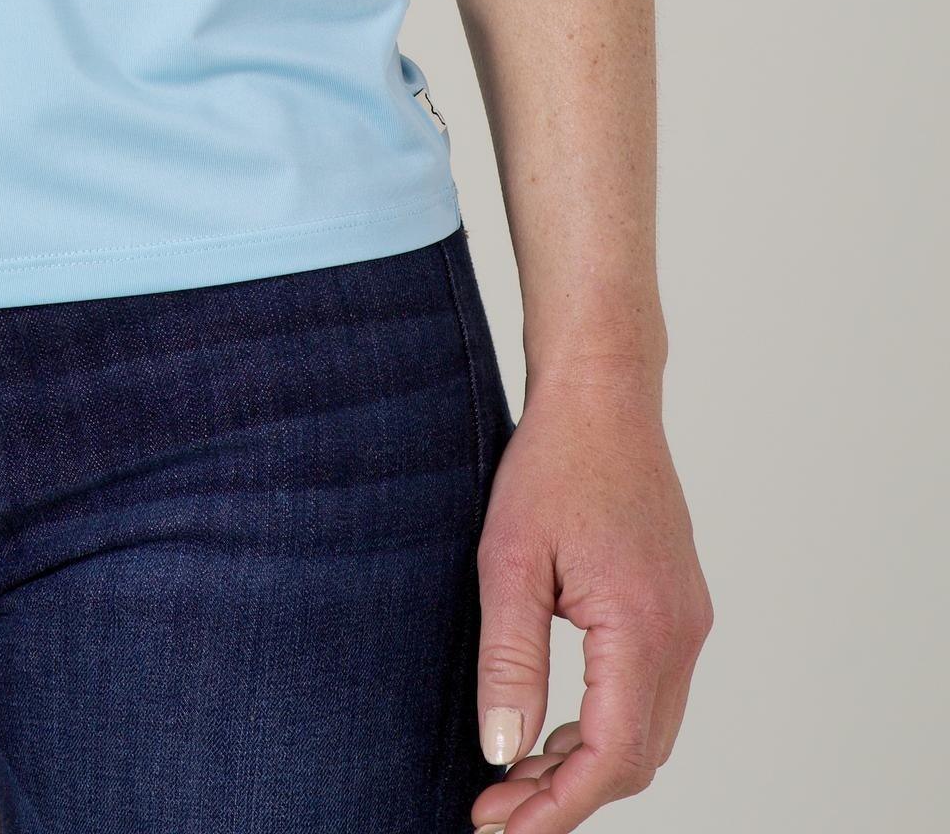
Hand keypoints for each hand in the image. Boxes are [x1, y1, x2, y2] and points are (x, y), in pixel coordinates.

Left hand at [469, 365, 712, 829]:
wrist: (603, 395)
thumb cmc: (553, 462)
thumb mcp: (510, 559)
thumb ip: (509, 661)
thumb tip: (503, 751)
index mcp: (643, 627)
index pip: (610, 757)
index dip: (556, 808)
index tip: (500, 829)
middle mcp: (681, 635)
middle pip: (635, 759)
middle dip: (567, 797)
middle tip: (496, 811)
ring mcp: (688, 623)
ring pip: (648, 733)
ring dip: (588, 766)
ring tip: (516, 776)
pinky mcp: (679, 610)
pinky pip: (651, 696)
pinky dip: (606, 727)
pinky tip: (555, 728)